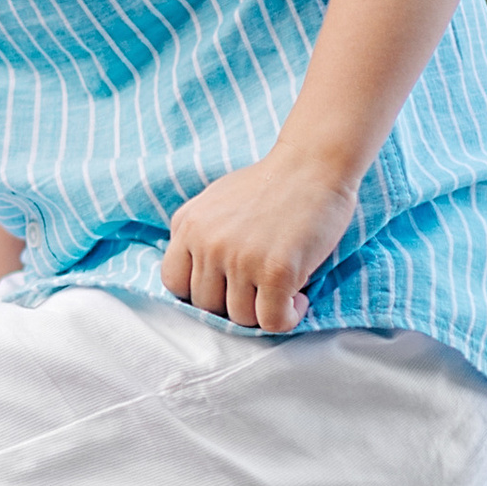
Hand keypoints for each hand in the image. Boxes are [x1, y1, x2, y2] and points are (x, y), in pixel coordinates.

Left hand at [162, 154, 359, 334]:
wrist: (313, 164)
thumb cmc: (269, 183)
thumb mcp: (214, 200)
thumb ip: (196, 234)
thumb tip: (194, 276)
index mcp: (189, 225)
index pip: (173, 283)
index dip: (199, 292)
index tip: (224, 288)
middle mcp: (209, 244)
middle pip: (207, 305)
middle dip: (234, 302)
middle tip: (259, 289)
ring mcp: (241, 259)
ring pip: (240, 318)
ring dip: (263, 312)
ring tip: (281, 292)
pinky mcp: (276, 271)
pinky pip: (271, 321)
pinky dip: (287, 318)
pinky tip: (298, 300)